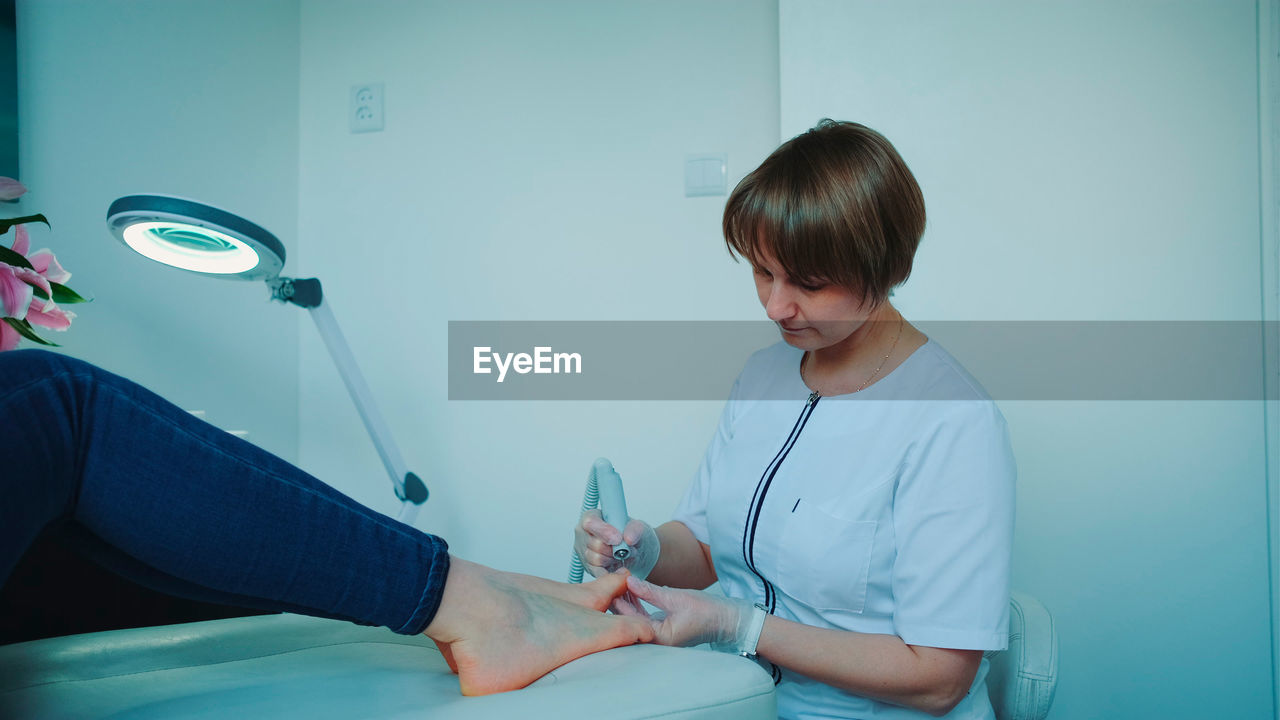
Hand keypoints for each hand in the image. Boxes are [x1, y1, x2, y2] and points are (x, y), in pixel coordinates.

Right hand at [574, 510, 660, 579]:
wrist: (637, 552)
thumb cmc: (634, 535)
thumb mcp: (639, 528)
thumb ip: (635, 530)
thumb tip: (628, 538)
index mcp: (592, 516)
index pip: (590, 522)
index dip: (604, 531)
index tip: (618, 539)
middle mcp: (583, 533)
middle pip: (594, 544)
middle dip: (614, 549)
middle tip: (627, 548)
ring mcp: (584, 551)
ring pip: (596, 559)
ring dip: (614, 559)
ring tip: (623, 555)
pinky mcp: (588, 568)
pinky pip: (597, 573)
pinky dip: (611, 572)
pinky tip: (620, 568)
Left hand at [623, 575, 760, 652]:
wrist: (727, 620)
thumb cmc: (707, 611)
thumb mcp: (676, 597)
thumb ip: (650, 591)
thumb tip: (629, 581)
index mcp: (660, 638)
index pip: (631, 620)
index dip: (619, 602)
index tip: (610, 586)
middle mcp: (657, 641)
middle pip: (630, 622)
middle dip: (621, 603)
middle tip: (610, 584)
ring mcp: (660, 636)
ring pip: (636, 619)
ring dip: (629, 603)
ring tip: (620, 585)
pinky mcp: (663, 630)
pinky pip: (644, 618)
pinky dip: (638, 606)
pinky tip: (632, 592)